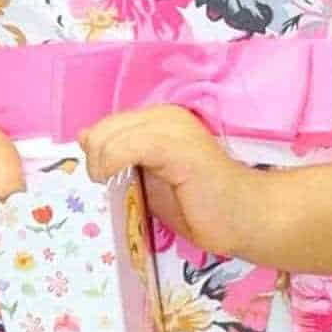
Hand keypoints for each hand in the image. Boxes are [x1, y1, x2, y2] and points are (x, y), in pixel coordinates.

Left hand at [82, 106, 281, 264]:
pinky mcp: (177, 146)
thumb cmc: (203, 204)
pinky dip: (113, 164)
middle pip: (102, 129)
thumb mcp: (150, 179)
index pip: (106, 126)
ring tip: (120, 187)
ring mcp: (173, 128)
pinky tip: (122, 182)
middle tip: (114, 186)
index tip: (110, 179)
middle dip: (97, 161)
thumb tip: (84, 137)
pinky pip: (127, 146)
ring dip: (103, 166)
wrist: (247, 216)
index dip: (98, 154)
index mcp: (161, 120)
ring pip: (108, 136)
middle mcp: (166, 115)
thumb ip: (120, 157)